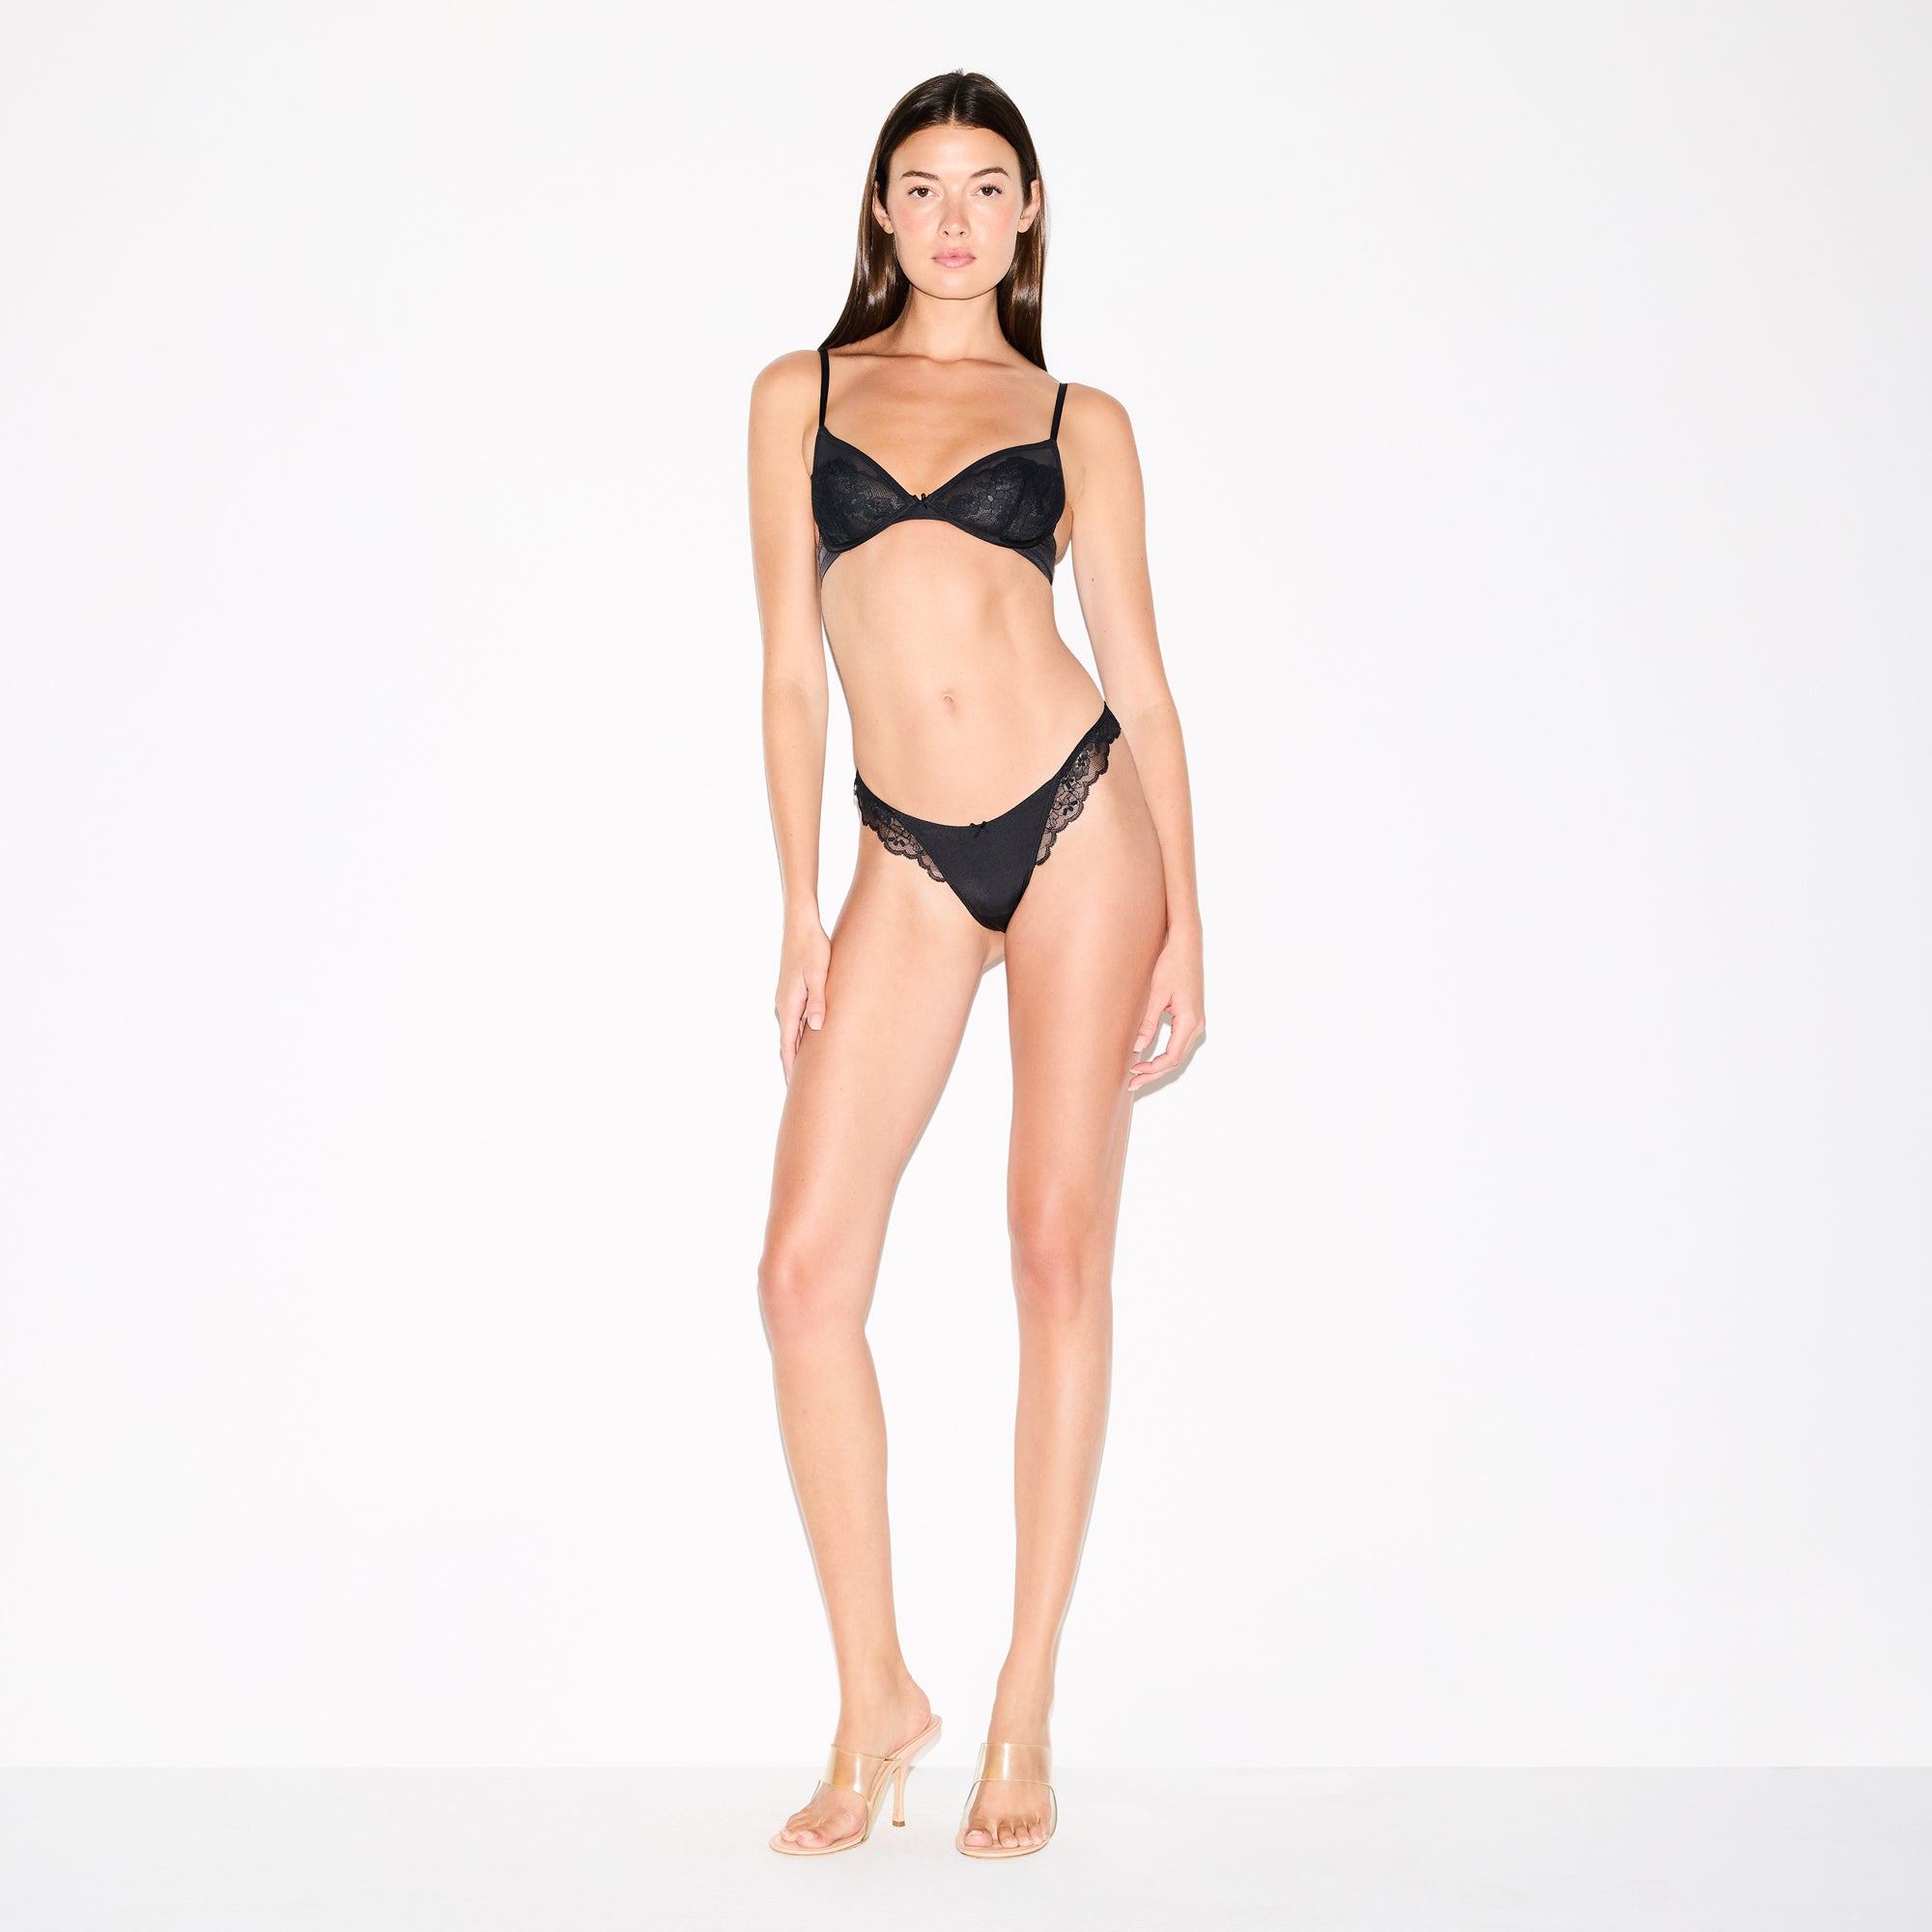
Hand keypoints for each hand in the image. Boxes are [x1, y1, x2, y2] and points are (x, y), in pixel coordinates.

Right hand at [775, 917, 830, 1082]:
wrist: (800, 925)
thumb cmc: (812, 947)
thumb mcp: (819, 975)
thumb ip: (819, 1001)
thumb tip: (817, 1028)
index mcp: (789, 1004)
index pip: (788, 1043)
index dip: (792, 1065)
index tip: (795, 1086)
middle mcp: (784, 1003)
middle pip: (787, 1040)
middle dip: (793, 1063)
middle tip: (801, 1086)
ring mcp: (787, 997)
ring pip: (791, 1030)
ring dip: (796, 1048)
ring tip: (808, 1067)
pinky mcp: (793, 989)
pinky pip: (795, 1018)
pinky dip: (799, 1033)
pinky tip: (811, 1036)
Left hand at [1128, 925, 1204, 1092]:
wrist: (1186, 946)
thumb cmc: (1171, 965)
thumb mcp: (1156, 994)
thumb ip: (1148, 1022)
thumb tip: (1139, 1048)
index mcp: (1189, 1021)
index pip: (1171, 1057)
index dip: (1152, 1069)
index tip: (1133, 1073)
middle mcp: (1196, 1024)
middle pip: (1176, 1060)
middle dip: (1154, 1073)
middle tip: (1132, 1083)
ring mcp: (1196, 1021)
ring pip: (1178, 1053)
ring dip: (1159, 1065)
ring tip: (1138, 1074)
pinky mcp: (1191, 1017)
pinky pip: (1179, 1043)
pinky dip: (1165, 1054)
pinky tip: (1150, 1057)